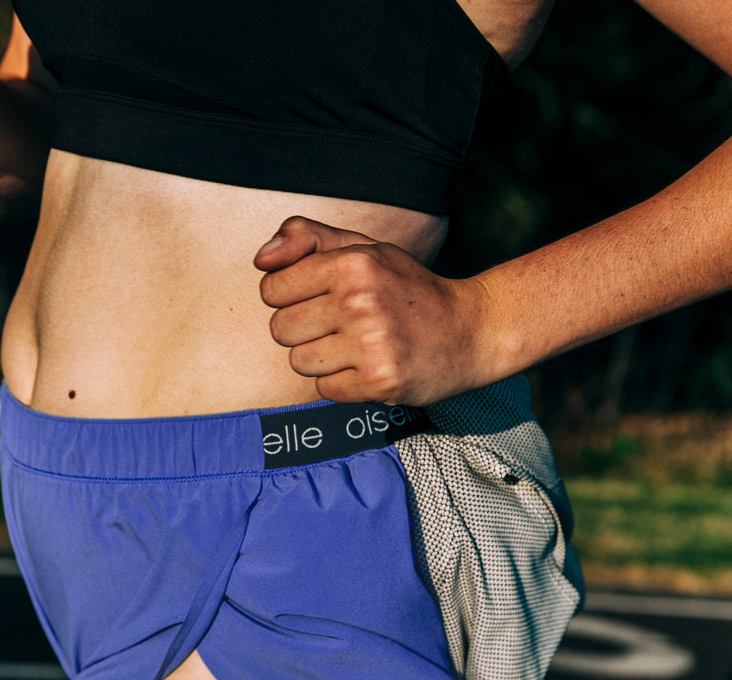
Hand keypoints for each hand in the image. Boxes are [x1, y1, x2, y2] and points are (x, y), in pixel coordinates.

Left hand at [255, 215, 495, 404]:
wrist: (471, 331)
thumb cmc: (409, 290)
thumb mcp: (366, 250)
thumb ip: (308, 239)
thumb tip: (260, 260)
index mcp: (353, 262)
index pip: (273, 289)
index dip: (289, 297)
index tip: (318, 300)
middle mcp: (360, 300)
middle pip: (281, 329)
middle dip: (303, 331)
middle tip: (339, 327)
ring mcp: (372, 344)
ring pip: (299, 362)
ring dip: (321, 359)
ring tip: (355, 348)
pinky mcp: (380, 382)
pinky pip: (325, 389)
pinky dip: (342, 383)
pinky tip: (368, 368)